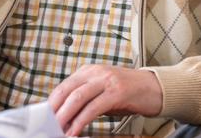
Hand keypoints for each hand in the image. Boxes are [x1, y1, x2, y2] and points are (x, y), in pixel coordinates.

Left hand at [48, 64, 162, 136]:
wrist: (156, 88)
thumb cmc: (129, 92)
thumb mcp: (103, 92)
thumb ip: (85, 100)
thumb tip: (66, 116)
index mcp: (89, 71)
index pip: (63, 86)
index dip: (51, 103)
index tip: (44, 117)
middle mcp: (96, 72)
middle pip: (67, 91)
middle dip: (54, 110)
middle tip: (46, 125)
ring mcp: (107, 81)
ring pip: (77, 97)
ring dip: (65, 116)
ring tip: (58, 130)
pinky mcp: (117, 92)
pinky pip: (94, 107)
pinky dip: (81, 120)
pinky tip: (75, 130)